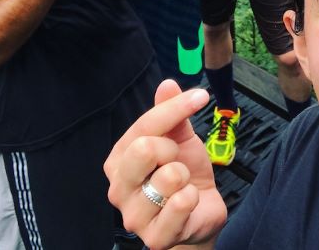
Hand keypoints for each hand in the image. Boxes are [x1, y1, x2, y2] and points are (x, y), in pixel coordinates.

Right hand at [104, 80, 225, 248]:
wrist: (200, 212)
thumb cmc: (184, 173)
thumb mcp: (179, 138)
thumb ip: (171, 112)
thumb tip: (166, 84)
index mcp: (119, 159)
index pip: (144, 125)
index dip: (175, 108)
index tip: (200, 97)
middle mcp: (118, 188)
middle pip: (144, 149)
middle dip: (173, 149)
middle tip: (177, 160)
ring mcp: (134, 215)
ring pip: (169, 177)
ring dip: (185, 177)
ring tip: (182, 185)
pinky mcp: (155, 237)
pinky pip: (182, 203)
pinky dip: (193, 197)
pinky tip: (188, 202)